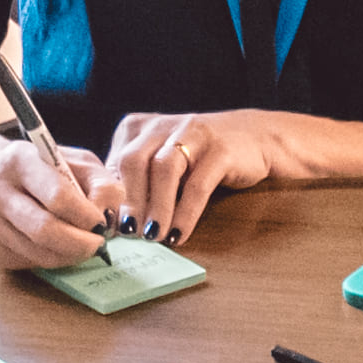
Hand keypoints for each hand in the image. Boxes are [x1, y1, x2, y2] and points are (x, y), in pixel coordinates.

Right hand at [0, 113, 120, 269]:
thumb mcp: (76, 161)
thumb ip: (100, 183)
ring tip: (81, 245)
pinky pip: (29, 264)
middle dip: (80, 244)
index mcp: (18, 159)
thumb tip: (107, 218)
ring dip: (69, 255)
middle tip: (98, 245)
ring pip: (39, 253)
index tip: (101, 222)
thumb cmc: (43, 169)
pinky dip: (51, 259)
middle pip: (44, 230)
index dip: (86, 215)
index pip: (57, 195)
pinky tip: (55, 245)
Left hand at [104, 107, 314, 241]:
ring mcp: (192, 133)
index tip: (107, 229)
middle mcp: (161, 126)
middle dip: (129, 203)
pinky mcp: (220, 149)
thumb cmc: (199, 159)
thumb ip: (137, 184)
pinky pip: (198, 184)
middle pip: (134, 162)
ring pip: (164, 170)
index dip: (110, 198)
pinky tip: (178, 234)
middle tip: (127, 235)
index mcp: (139, 128)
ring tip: (152, 237)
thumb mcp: (161, 165)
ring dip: (156, 208)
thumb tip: (114, 223)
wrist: (255, 138)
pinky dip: (185, 213)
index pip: (115, 163)